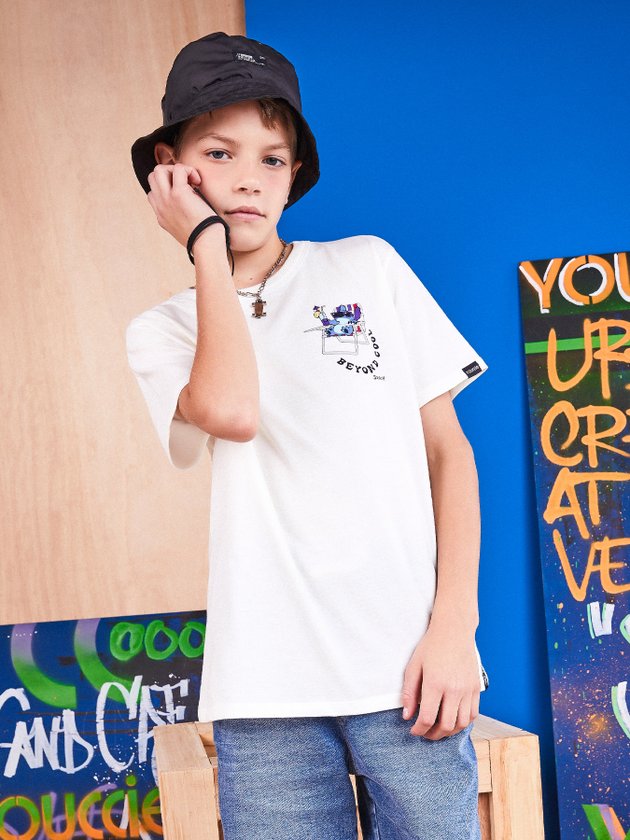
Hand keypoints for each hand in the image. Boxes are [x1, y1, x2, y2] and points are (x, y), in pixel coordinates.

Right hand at [146, 163, 227, 250]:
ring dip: (176, 170)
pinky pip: (179, 169)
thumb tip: (191, 207)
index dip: (167, 187)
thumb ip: (182, 218)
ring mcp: (167, 199)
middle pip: (153, 177)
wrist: (206, 245)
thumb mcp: (186, 229)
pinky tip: (198, 182)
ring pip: (159, 170)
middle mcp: (161, 207)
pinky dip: (189, 170)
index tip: (184, 193)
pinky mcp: (178, 194)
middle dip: (169, 175)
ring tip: (191, 182)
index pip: (153, 193)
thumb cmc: (204, 239)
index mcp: (162, 216)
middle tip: (187, 184)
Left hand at [400, 621, 479, 739]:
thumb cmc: (432, 646)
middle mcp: (454, 689)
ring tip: (439, 729)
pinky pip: (473, 714)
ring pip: (461, 724)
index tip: (413, 730)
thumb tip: (406, 715)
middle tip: (425, 733)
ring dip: (449, 732)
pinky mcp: (476, 688)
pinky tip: (454, 720)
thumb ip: (409, 692)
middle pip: (445, 725)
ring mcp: (467, 689)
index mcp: (435, 683)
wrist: (454, 631)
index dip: (419, 729)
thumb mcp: (414, 666)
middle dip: (433, 735)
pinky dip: (463, 722)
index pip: (427, 717)